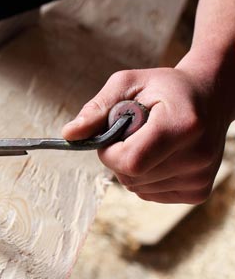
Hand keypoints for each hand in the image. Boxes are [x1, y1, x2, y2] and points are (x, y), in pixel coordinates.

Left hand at [62, 61, 230, 203]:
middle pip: (130, 177)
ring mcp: (199, 178)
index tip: (111, 135)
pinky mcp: (198, 192)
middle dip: (118, 158)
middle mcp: (197, 156)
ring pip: (137, 188)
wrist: (209, 97)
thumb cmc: (163, 88)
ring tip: (149, 141)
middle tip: (133, 133)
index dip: (109, 152)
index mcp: (182, 126)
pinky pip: (150, 194)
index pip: (130, 161)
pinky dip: (144, 177)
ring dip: (131, 168)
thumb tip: (69, 134)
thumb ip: (96, 109)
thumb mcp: (127, 84)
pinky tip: (159, 155)